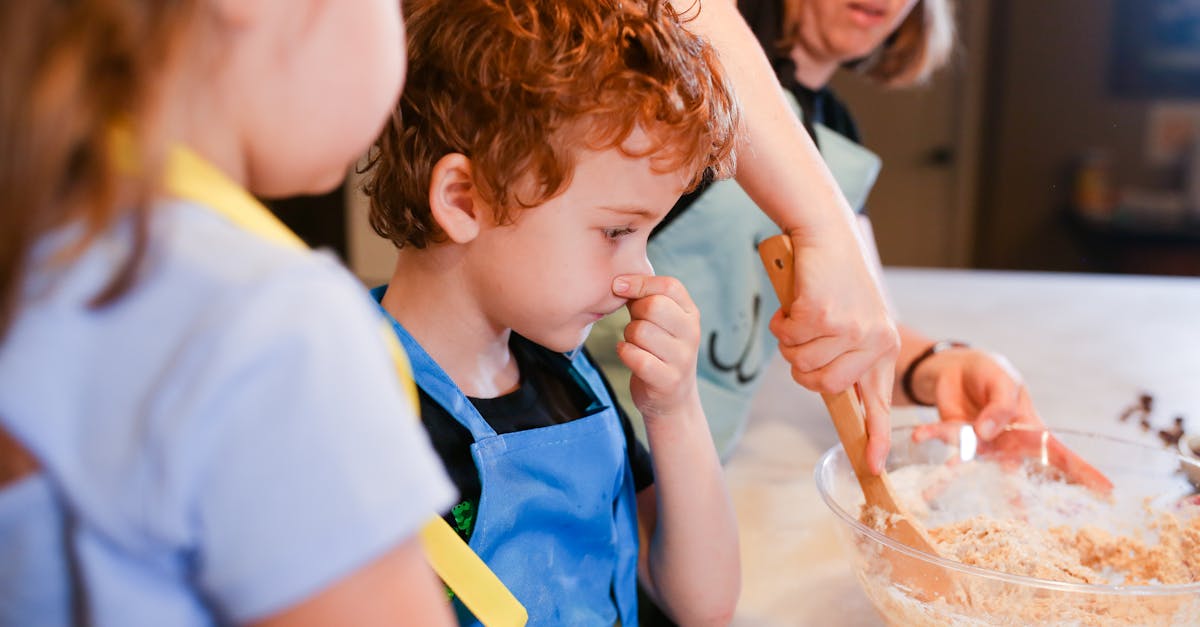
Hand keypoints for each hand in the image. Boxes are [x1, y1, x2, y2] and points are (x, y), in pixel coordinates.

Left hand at [612, 274, 700, 420]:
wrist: (672, 400)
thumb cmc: (659, 351)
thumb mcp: (662, 322)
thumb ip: (646, 299)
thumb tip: (619, 282)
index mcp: (691, 314)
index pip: (669, 286)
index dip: (640, 282)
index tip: (619, 285)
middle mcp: (691, 334)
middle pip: (653, 306)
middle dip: (633, 313)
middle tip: (634, 324)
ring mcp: (682, 359)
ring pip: (640, 331)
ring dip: (628, 336)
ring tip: (635, 344)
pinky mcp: (667, 380)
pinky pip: (635, 356)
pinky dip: (624, 352)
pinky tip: (627, 354)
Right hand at [767, 232, 899, 473]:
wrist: (826, 234)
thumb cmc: (834, 278)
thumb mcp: (851, 318)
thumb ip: (844, 355)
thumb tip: (824, 386)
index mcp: (885, 347)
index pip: (881, 402)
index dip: (875, 437)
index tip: (873, 467)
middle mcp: (875, 341)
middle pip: (823, 387)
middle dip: (802, 368)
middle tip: (803, 339)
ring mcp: (850, 329)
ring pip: (801, 364)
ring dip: (790, 342)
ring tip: (803, 315)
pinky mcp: (823, 315)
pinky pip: (788, 339)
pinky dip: (782, 322)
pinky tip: (797, 301)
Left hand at [910, 350, 1112, 492]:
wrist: (958, 366)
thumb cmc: (992, 373)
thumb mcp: (1003, 380)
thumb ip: (1000, 405)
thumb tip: (989, 431)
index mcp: (1029, 429)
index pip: (1060, 453)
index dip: (1084, 473)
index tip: (1108, 492)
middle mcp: (1004, 443)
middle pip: (1016, 475)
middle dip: (1018, 502)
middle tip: (1021, 528)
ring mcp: (977, 443)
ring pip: (966, 464)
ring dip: (948, 478)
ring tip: (930, 495)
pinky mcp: (952, 434)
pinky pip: (939, 437)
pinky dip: (927, 435)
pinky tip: (914, 435)